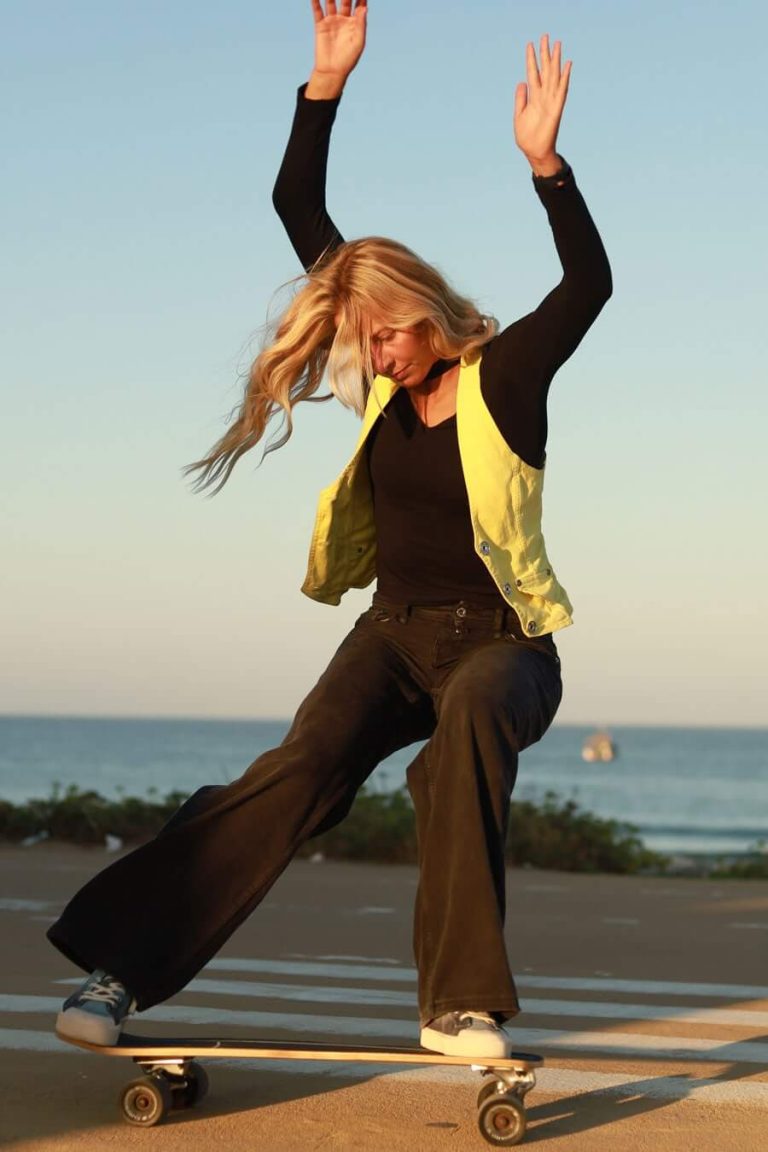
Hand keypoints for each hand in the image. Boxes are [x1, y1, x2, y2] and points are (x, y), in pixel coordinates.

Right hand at [307, 0, 367, 98]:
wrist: (332, 71)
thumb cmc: (348, 59)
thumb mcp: (358, 42)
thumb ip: (361, 24)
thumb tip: (364, 7)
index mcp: (355, 23)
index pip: (359, 4)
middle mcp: (343, 19)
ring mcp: (331, 21)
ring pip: (331, 1)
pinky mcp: (320, 25)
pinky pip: (317, 10)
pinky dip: (315, 1)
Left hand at [514, 35, 570, 174]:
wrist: (535, 152)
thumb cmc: (527, 136)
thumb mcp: (519, 115)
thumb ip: (520, 99)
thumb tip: (522, 82)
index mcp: (533, 97)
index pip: (533, 73)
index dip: (531, 59)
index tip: (530, 44)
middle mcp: (543, 96)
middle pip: (545, 70)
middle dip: (545, 53)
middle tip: (545, 35)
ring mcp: (550, 101)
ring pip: (553, 76)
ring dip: (555, 60)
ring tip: (557, 43)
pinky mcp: (557, 108)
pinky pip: (562, 90)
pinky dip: (564, 77)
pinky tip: (567, 64)